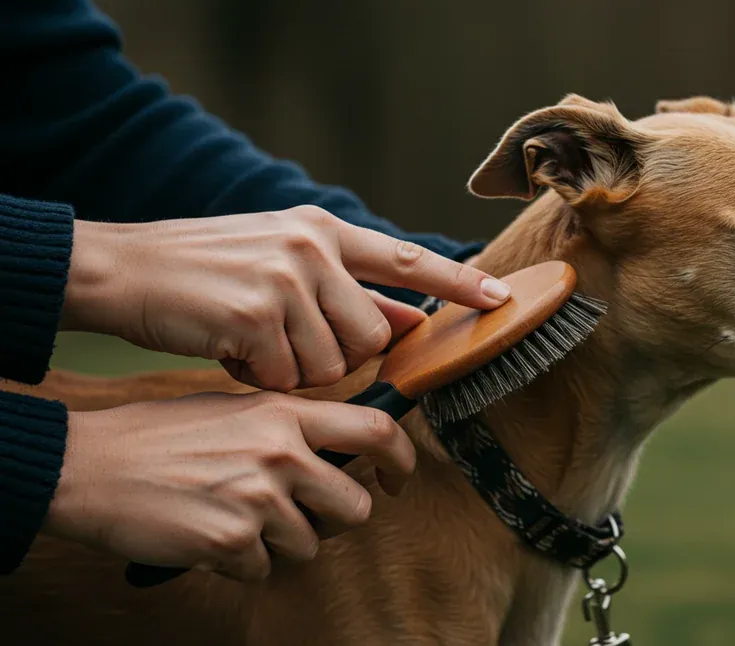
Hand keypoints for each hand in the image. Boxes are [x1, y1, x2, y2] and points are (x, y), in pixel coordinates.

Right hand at [44, 392, 413, 580]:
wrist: (91, 467)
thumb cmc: (158, 437)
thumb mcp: (234, 408)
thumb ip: (287, 426)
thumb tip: (336, 448)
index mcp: (285, 414)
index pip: (375, 429)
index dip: (400, 458)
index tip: (396, 478)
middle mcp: (281, 452)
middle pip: (354, 507)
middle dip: (332, 520)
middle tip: (297, 516)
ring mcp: (259, 498)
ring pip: (310, 545)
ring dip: (278, 544)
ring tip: (234, 518)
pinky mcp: (233, 541)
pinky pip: (263, 569)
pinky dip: (240, 562)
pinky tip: (209, 535)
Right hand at [63, 206, 509, 390]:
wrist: (123, 270)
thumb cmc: (206, 273)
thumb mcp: (282, 264)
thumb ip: (348, 290)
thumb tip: (412, 321)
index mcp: (322, 230)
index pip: (408, 258)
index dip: (459, 284)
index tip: (502, 299)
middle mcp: (312, 247)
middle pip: (372, 334)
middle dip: (337, 355)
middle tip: (285, 342)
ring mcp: (285, 279)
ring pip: (332, 364)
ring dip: (293, 369)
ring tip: (249, 340)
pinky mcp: (256, 316)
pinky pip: (285, 377)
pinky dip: (258, 377)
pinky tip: (227, 350)